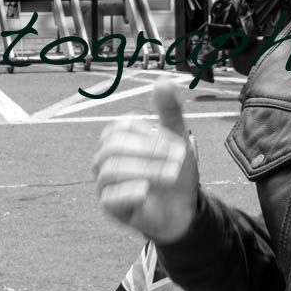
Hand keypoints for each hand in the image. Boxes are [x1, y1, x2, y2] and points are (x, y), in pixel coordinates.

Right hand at [92, 79, 198, 243]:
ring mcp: (106, 184)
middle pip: (112, 148)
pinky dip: (129, 192)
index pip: (120, 128)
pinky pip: (108, 199)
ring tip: (169, 176)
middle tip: (175, 160)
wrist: (184, 210)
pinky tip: (147, 191)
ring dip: (144, 170)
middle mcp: (107, 160)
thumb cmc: (176, 174)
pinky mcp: (110, 208)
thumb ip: (170, 111)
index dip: (147, 134)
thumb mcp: (178, 140)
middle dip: (147, 152)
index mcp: (120, 140)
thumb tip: (163, 80)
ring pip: (109, 170)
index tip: (173, 143)